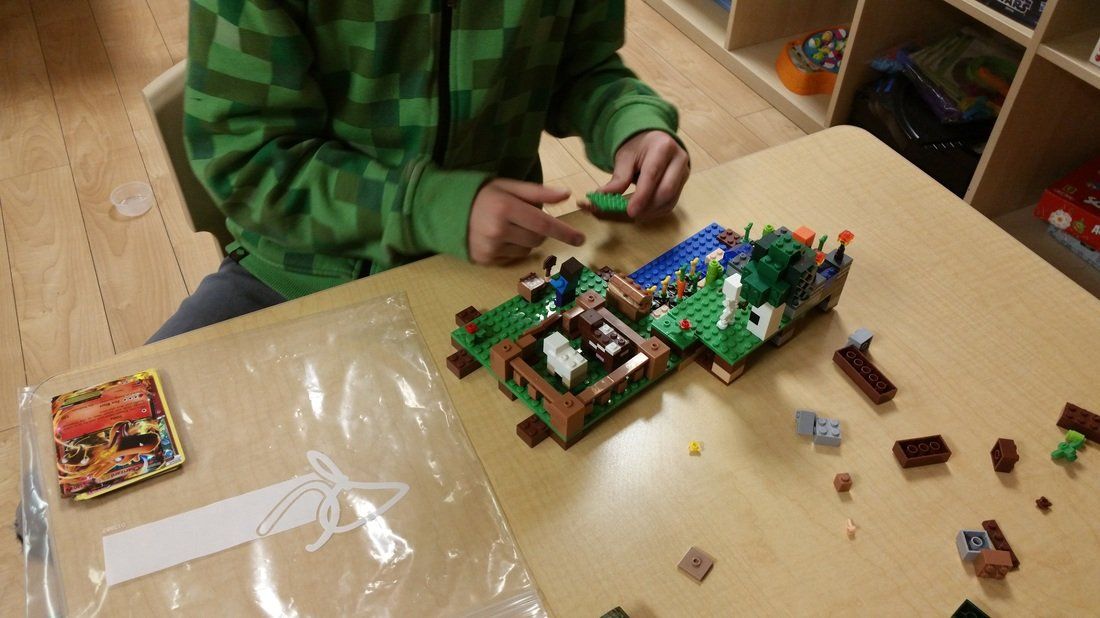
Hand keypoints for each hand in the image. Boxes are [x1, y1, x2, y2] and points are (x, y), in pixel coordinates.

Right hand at [468, 179, 584, 264]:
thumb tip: (566, 194)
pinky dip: (511, 249)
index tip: (580, 239)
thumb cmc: (482, 195)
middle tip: (524, 219)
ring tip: (506, 227)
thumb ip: (537, 192)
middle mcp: (498, 230)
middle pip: (537, 240)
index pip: (544, 224)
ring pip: (526, 251)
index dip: (564, 232)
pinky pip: (511, 258)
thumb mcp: (508, 186)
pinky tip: (497, 238)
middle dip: (538, 231)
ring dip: (524, 241)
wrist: (445, 210)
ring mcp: (490, 248)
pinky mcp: (485, 260)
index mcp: (506, 208)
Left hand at [599, 130, 689, 220]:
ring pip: (670, 199)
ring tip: (635, 212)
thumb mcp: (625, 157)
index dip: (641, 196)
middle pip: (666, 190)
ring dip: (651, 211)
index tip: (630, 211)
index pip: (652, 175)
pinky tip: (644, 211)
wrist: (653, 141)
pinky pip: (671, 203)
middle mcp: (678, 159)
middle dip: (648, 206)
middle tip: (631, 213)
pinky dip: (657, 211)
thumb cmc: (638, 147)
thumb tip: (603, 195)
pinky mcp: (683, 184)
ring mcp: (684, 172)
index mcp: (663, 147)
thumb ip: (619, 177)